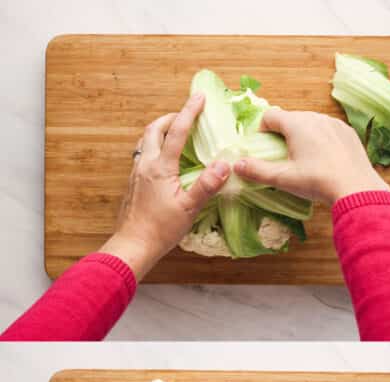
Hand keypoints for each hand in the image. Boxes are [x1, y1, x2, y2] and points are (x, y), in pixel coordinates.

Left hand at [100, 93, 230, 278]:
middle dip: (171, 117)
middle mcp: (145, 164)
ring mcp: (137, 173)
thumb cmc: (161, 229)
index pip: (177, 132)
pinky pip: (144, 154)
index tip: (199, 97)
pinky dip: (156, 146)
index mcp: (160, 167)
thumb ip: (207, 185)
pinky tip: (165, 158)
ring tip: (177, 132)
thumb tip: (224, 164)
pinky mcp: (134, 182)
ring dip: (161, 130)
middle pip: (154, 129)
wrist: (133, 245)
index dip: (189, 112)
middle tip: (187, 114)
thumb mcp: (189, 208)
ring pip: (146, 140)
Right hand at [233, 109, 389, 206]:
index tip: (264, 147)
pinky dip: (323, 140)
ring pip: (311, 123)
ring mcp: (334, 123)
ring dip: (303, 136)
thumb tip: (236, 165)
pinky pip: (329, 130)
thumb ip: (257, 171)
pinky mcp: (348, 132)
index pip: (270, 116)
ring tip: (305, 159)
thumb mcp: (284, 178)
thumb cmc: (318, 182)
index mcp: (296, 123)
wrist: (357, 189)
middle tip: (284, 156)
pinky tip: (325, 159)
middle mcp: (315, 117)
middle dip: (283, 134)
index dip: (262, 131)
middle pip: (291, 119)